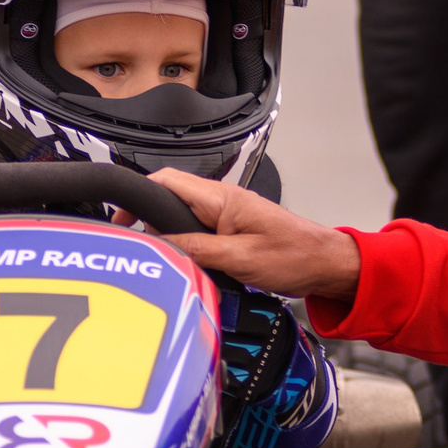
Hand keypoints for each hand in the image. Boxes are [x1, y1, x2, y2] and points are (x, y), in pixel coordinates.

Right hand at [145, 169, 362, 301]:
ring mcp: (226, 217)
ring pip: (182, 218)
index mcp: (222, 199)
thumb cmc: (296, 256)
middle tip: (137, 245)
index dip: (138, 197)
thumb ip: (197, 249)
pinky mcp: (232, 233)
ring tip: (159, 257)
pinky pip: (198, 233)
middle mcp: (222, 202)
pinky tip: (184, 263)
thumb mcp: (240, 258)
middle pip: (169, 199)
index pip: (167, 182)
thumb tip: (159, 243)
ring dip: (169, 236)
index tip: (121, 219)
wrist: (326, 265)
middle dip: (149, 220)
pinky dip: (185, 246)